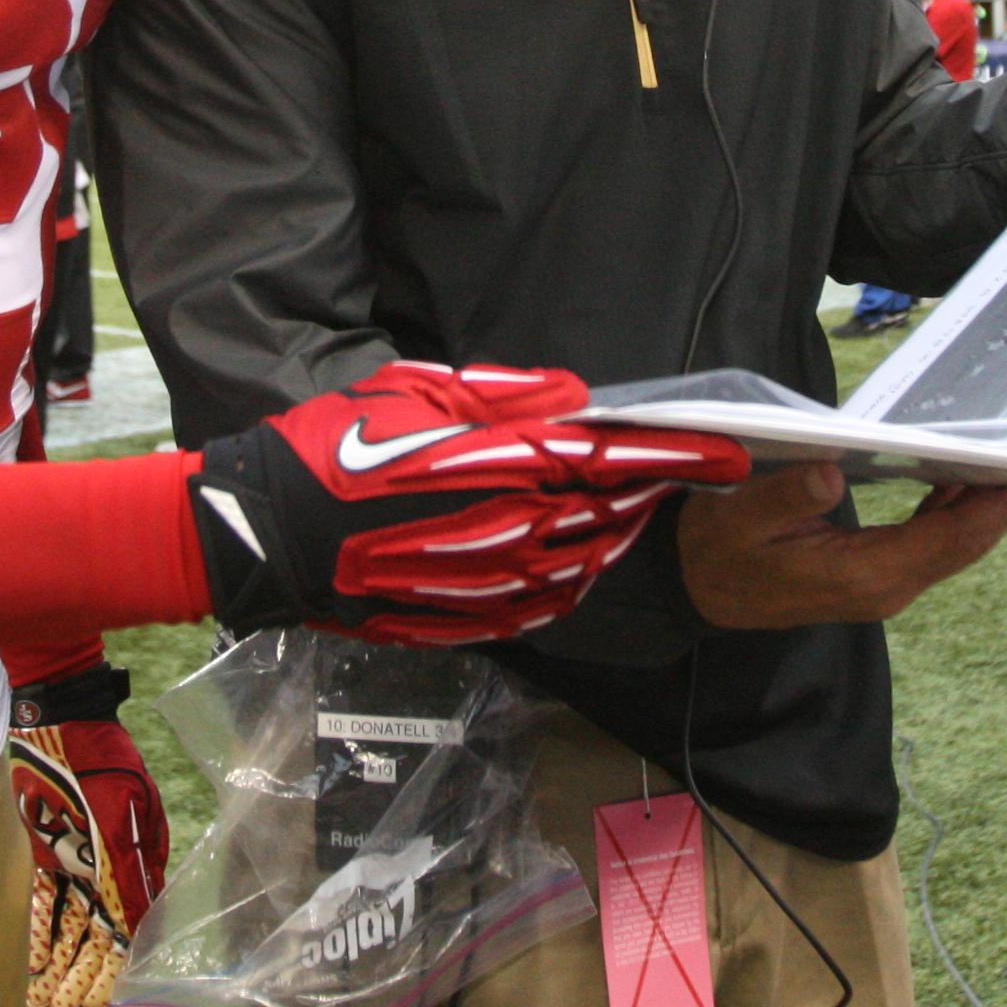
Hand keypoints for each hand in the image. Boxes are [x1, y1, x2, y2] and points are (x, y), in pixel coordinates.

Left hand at [9, 664, 168, 1006]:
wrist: (52, 718)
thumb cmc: (97, 762)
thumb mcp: (120, 817)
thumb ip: (127, 873)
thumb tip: (141, 927)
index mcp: (134, 859)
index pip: (128, 925)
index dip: (118, 966)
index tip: (107, 1002)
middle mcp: (104, 866)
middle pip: (97, 933)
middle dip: (85, 974)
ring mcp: (72, 860)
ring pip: (67, 925)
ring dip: (59, 963)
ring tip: (46, 1001)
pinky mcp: (40, 851)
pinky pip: (38, 904)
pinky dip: (35, 935)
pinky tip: (28, 968)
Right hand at [191, 360, 749, 645]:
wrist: (273, 534)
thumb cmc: (341, 446)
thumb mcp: (421, 389)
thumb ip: (510, 395)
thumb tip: (578, 398)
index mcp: (503, 462)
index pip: (617, 458)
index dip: (682, 455)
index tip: (732, 451)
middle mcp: (510, 526)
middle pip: (614, 513)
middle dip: (656, 494)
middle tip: (690, 476)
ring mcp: (492, 580)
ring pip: (587, 558)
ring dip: (618, 536)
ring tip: (637, 514)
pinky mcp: (472, 617)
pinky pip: (546, 599)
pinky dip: (570, 576)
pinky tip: (570, 557)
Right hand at [676, 461, 1006, 629]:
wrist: (696, 589)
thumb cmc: (715, 549)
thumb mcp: (737, 519)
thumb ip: (785, 497)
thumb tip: (832, 471)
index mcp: (861, 575)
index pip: (947, 539)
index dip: (998, 510)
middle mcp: (884, 587)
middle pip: (963, 544)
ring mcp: (882, 585)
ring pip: (952, 546)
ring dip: (989, 509)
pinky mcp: (875, 576)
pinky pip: (931, 544)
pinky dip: (958, 512)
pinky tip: (968, 481)